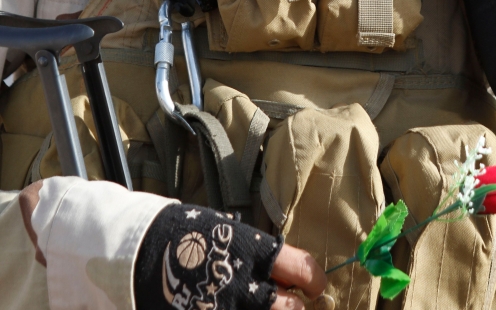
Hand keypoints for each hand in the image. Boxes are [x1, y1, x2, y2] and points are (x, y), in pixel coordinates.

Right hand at [134, 203, 326, 309]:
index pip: (302, 269)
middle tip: (292, 307)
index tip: (316, 287)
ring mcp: (227, 309)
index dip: (314, 281)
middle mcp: (246, 285)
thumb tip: (281, 273)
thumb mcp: (226, 234)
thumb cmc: (186, 235)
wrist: (139, 251)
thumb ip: (254, 256)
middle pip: (291, 309)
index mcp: (254, 252)